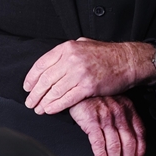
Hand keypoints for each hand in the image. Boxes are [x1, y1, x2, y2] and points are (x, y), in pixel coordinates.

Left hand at [24, 38, 155, 114]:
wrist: (128, 60)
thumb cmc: (108, 55)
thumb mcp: (84, 44)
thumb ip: (67, 53)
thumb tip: (52, 64)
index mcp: (68, 48)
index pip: (41, 64)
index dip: (31, 79)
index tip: (27, 87)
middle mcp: (71, 59)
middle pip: (45, 80)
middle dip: (35, 94)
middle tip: (30, 102)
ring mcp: (79, 73)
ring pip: (54, 91)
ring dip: (43, 102)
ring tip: (39, 109)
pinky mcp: (88, 86)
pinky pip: (67, 99)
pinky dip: (56, 106)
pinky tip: (50, 110)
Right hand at [69, 96, 145, 155]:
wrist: (79, 85)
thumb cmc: (96, 95)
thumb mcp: (115, 102)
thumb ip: (122, 117)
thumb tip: (127, 138)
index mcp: (128, 109)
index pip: (140, 133)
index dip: (140, 150)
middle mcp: (119, 113)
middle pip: (129, 142)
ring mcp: (106, 117)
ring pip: (115, 145)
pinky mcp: (91, 121)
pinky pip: (99, 142)